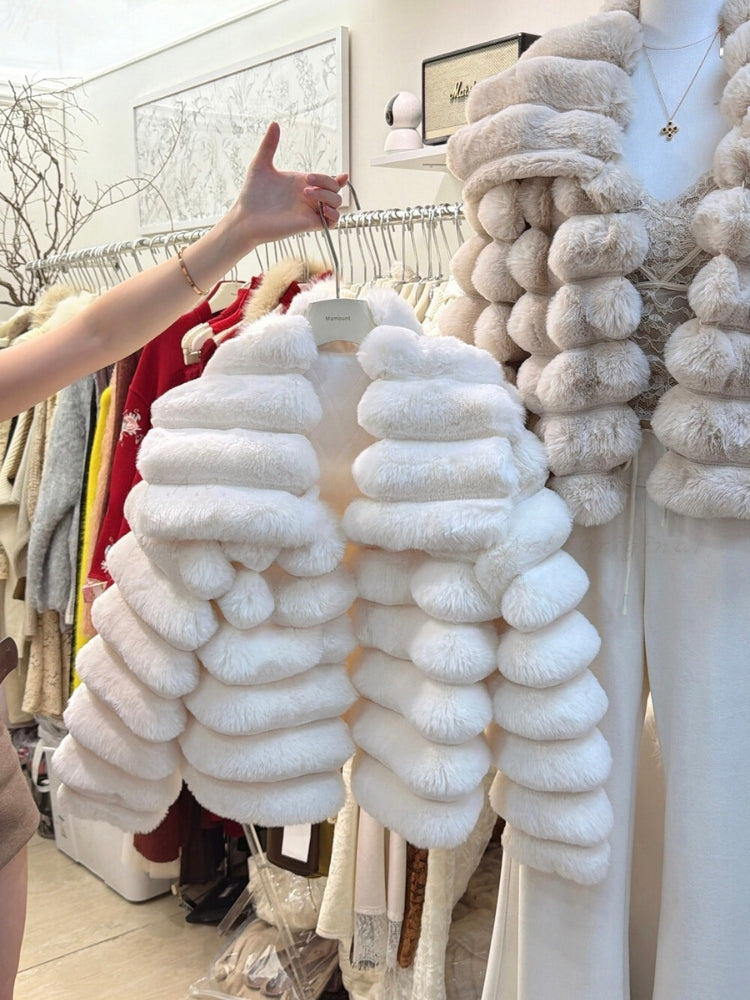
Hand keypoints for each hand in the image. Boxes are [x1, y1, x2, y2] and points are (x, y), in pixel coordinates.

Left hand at [233, 121, 346, 249]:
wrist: (245, 216)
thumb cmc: (251, 194)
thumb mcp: (260, 164)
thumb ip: (269, 145)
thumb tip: (274, 123)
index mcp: (302, 183)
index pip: (328, 181)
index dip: (338, 178)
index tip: (343, 174)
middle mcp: (308, 197)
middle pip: (335, 190)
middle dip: (328, 182)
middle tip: (307, 181)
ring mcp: (309, 211)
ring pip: (336, 204)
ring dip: (329, 197)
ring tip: (306, 193)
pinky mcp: (308, 225)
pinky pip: (332, 223)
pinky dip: (334, 215)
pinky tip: (322, 209)